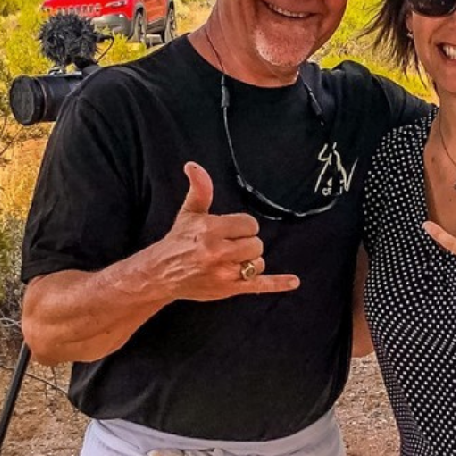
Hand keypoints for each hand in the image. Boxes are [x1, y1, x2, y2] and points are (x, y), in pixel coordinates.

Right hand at [149, 163, 299, 299]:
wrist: (162, 273)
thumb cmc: (179, 241)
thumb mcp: (189, 213)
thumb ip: (200, 189)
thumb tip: (194, 166)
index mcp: (211, 229)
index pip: (249, 224)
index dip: (243, 227)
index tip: (230, 231)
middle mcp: (219, 252)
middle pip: (256, 243)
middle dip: (246, 243)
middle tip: (229, 246)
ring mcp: (225, 273)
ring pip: (258, 262)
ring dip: (250, 261)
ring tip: (230, 261)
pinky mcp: (229, 289)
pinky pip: (260, 285)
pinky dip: (278, 283)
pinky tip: (294, 281)